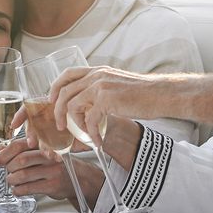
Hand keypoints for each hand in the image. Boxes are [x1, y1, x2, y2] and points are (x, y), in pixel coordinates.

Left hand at [0, 138, 77, 200]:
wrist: (80, 178)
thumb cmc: (57, 165)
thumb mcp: (43, 153)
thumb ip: (22, 149)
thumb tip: (0, 149)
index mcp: (44, 145)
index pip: (20, 145)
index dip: (6, 152)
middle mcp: (49, 156)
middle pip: (21, 159)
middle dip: (9, 167)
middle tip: (7, 171)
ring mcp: (52, 171)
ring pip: (24, 175)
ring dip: (12, 180)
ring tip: (12, 181)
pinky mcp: (52, 185)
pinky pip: (30, 188)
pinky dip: (19, 190)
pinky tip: (17, 190)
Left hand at [50, 66, 166, 146]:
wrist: (160, 94)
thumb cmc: (143, 93)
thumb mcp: (117, 84)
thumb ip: (101, 89)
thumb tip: (90, 105)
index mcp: (98, 71)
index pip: (68, 74)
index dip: (55, 87)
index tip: (52, 101)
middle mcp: (96, 76)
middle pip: (64, 91)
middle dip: (58, 111)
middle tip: (60, 124)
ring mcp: (100, 87)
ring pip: (72, 106)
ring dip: (74, 124)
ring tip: (83, 133)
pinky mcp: (106, 100)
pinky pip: (89, 120)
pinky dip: (91, 133)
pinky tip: (98, 140)